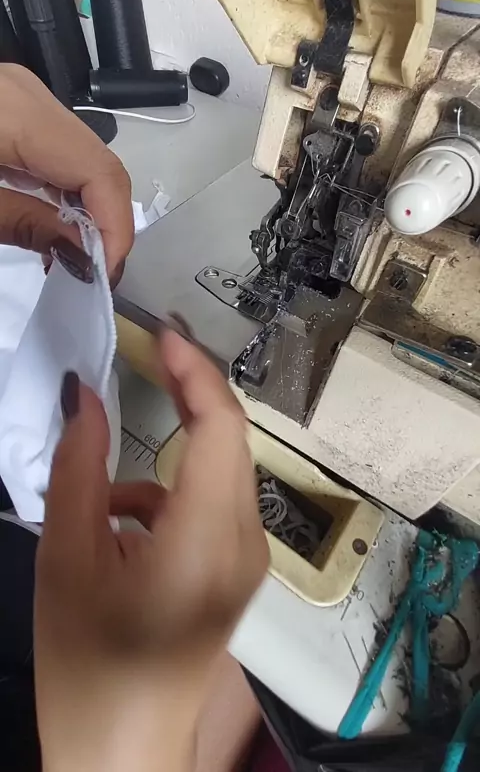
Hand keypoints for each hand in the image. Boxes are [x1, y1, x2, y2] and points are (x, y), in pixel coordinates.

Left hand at [0, 64, 132, 275]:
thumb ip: (27, 225)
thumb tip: (85, 253)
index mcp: (21, 111)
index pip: (100, 171)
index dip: (115, 227)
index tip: (108, 272)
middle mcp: (33, 95)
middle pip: (99, 164)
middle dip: (106, 223)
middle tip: (95, 271)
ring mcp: (24, 97)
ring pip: (84, 159)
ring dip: (89, 210)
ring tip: (75, 256)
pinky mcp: (15, 107)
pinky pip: (60, 151)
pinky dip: (65, 190)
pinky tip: (56, 223)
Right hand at [34, 331, 267, 771]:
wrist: (124, 753)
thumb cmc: (89, 666)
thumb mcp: (67, 559)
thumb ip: (80, 468)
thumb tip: (86, 397)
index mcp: (206, 539)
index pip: (221, 428)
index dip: (196, 371)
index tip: (162, 333)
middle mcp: (244, 543)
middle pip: (229, 443)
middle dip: (191, 393)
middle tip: (148, 352)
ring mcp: (247, 560)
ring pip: (221, 471)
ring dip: (176, 446)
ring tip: (114, 464)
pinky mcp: (236, 571)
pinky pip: (213, 505)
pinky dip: (171, 493)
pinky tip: (121, 522)